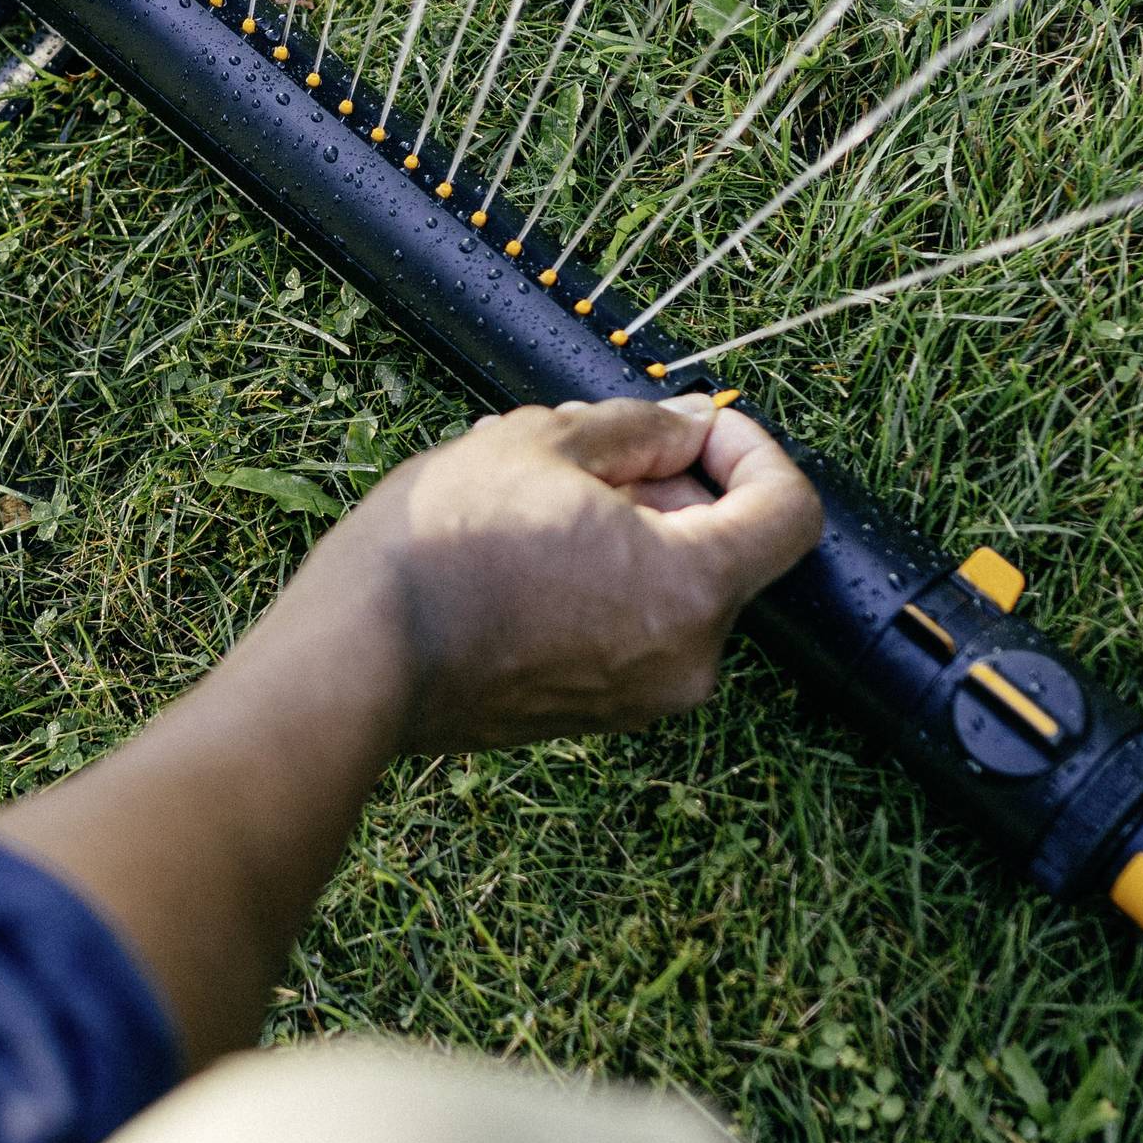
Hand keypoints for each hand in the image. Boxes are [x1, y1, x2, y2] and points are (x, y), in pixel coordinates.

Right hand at [316, 396, 823, 753]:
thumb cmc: (442, 545)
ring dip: (630, 531)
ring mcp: (637, 700)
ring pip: (669, 590)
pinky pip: (628, 631)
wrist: (354, 658)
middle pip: (726, 551)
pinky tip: (523, 549)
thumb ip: (641, 429)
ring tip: (539, 495)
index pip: (789, 512)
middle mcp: (686, 661)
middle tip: (591, 450)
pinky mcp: (588, 716)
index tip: (693, 426)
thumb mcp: (544, 442)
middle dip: (674, 486)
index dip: (752, 449)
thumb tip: (690, 427)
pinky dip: (603, 582)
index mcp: (693, 589)